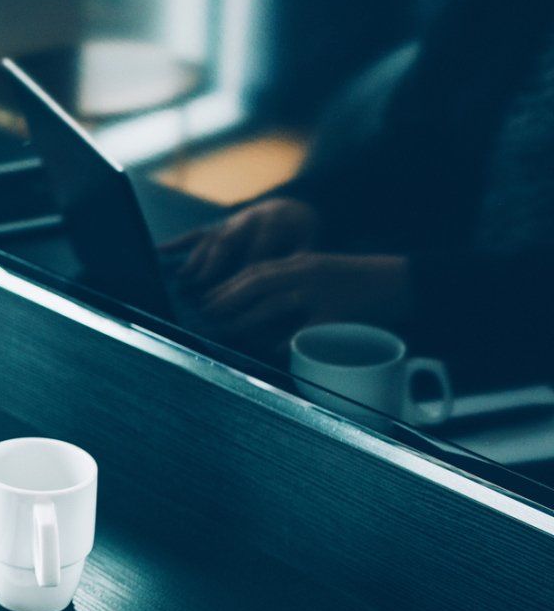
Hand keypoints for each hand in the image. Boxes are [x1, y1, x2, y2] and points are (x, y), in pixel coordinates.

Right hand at [167, 198, 320, 290]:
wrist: (292, 211)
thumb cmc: (301, 234)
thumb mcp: (310, 242)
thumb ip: (301, 256)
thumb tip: (293, 276)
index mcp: (273, 220)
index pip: (259, 245)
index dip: (250, 266)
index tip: (242, 289)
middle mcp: (247, 218)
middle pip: (227, 241)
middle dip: (213, 264)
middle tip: (202, 287)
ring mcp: (229, 222)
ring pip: (210, 239)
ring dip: (196, 259)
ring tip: (184, 280)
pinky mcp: (217, 227)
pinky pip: (196, 234)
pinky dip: (177, 243)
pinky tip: (160, 252)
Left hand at [196, 252, 413, 352]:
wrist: (404, 281)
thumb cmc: (361, 280)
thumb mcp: (322, 271)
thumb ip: (292, 280)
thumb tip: (259, 299)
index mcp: (303, 261)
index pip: (257, 269)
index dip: (228, 284)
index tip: (207, 298)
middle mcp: (309, 272)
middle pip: (259, 282)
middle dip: (228, 298)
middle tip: (207, 314)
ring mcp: (324, 292)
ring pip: (276, 302)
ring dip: (248, 317)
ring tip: (226, 330)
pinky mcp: (339, 314)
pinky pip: (306, 329)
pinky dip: (285, 339)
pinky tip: (269, 349)